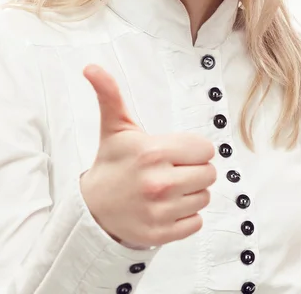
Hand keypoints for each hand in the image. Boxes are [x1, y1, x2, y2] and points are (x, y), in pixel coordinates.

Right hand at [80, 64, 215, 248]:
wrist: (93, 207)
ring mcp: (160, 211)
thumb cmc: (113, 162)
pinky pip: (196, 222)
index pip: (206, 149)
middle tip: (173, 170)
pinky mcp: (161, 234)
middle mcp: (158, 182)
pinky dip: (186, 216)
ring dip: (191, 193)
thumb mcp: (115, 126)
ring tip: (168, 189)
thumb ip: (110, 94)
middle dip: (194, 170)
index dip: (194, 149)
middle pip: (210, 173)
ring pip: (204, 197)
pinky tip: (167, 208)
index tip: (175, 152)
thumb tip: (91, 67)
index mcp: (153, 152)